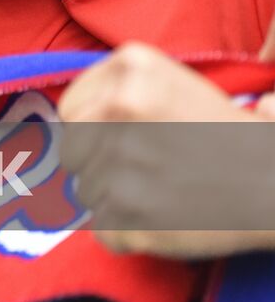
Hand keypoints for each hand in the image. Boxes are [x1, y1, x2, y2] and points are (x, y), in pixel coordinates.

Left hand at [58, 42, 274, 256]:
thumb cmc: (230, 138)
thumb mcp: (173, 85)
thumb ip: (119, 92)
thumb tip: (70, 118)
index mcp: (132, 66)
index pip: (71, 110)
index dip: (91, 134)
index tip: (118, 146)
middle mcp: (120, 105)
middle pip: (73, 152)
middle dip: (100, 168)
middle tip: (146, 175)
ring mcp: (122, 158)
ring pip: (87, 194)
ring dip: (118, 202)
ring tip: (164, 195)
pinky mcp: (129, 210)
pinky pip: (104, 230)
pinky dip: (130, 235)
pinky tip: (165, 221)